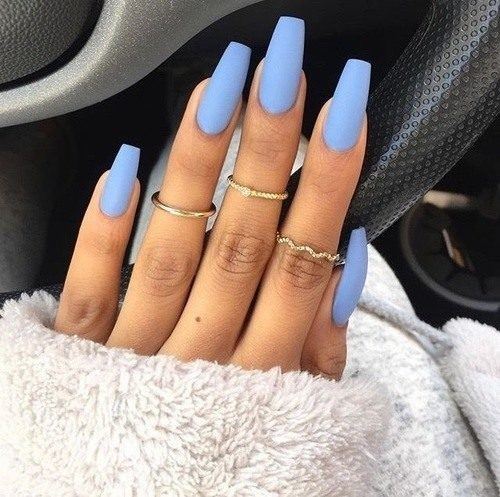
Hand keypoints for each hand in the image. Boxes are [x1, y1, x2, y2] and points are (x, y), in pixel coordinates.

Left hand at [54, 17, 368, 378]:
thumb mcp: (299, 413)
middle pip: (243, 239)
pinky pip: (91, 285)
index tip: (342, 115)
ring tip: (218, 89)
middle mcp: (201, 358)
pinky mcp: (82, 354)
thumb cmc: (229, 457)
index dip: (327, 184)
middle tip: (281, 71)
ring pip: (173, 246)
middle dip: (268, 148)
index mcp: (262, 374)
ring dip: (198, 162)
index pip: (303, 260)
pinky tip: (124, 168)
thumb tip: (344, 259)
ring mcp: (135, 355)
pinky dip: (104, 227)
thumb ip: (324, 346)